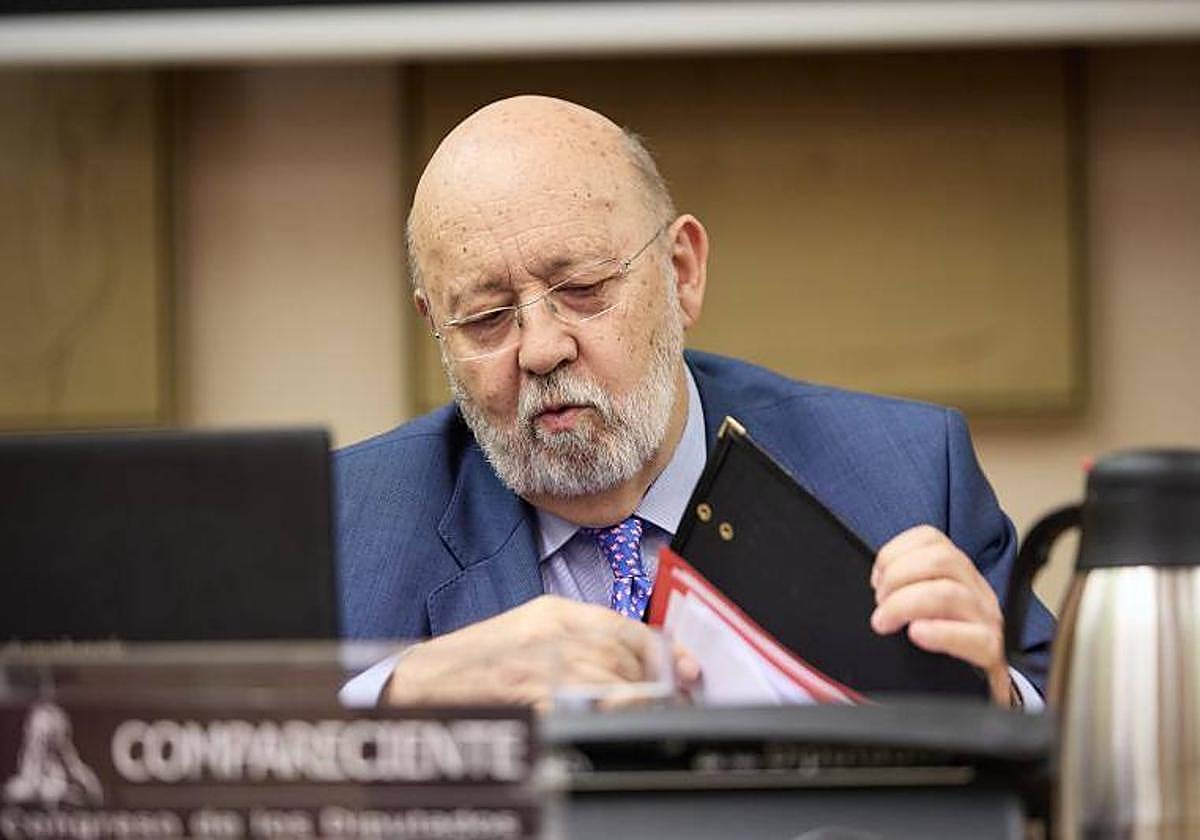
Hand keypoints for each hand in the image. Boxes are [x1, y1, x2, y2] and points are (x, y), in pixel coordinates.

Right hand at [385, 595, 699, 710]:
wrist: (415, 685)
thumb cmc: (471, 668)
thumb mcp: (529, 643)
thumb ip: (577, 647)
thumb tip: (629, 671)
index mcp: (551, 613)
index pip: (623, 623)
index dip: (663, 648)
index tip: (689, 669)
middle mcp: (547, 629)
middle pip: (621, 649)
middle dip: (652, 679)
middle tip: (669, 702)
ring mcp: (533, 658)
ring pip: (605, 672)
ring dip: (633, 697)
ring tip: (643, 716)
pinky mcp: (520, 689)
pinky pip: (575, 700)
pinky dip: (599, 712)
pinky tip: (608, 722)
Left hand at [870, 525, 1013, 705]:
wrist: (983, 681)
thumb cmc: (947, 638)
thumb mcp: (929, 603)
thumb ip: (907, 585)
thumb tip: (873, 582)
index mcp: (958, 572)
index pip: (930, 538)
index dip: (895, 552)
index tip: (876, 578)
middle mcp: (975, 589)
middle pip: (941, 559)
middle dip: (897, 576)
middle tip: (879, 603)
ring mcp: (986, 618)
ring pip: (949, 593)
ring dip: (905, 604)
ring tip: (885, 622)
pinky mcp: (991, 651)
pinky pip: (973, 637)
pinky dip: (939, 633)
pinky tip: (917, 634)